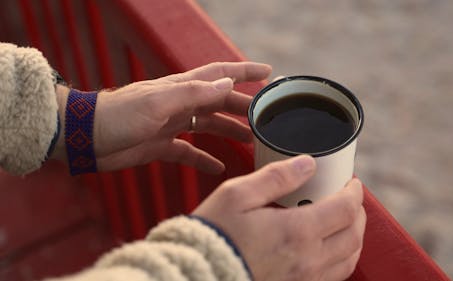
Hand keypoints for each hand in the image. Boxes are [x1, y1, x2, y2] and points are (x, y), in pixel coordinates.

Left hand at [52, 62, 271, 172]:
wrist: (85, 137)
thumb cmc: (118, 115)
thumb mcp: (159, 102)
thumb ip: (193, 93)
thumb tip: (226, 83)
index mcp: (181, 88)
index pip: (219, 73)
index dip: (244, 71)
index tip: (268, 72)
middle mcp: (180, 104)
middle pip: (220, 103)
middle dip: (244, 108)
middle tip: (267, 119)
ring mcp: (171, 125)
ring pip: (208, 127)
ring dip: (229, 132)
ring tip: (250, 142)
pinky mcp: (161, 146)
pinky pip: (189, 152)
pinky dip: (204, 159)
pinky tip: (217, 167)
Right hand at [193, 155, 365, 280]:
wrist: (197, 274)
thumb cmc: (213, 234)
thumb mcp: (238, 195)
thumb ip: (276, 177)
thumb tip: (307, 164)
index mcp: (297, 232)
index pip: (345, 209)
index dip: (354, 192)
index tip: (350, 182)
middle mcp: (308, 260)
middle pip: (354, 235)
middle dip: (358, 212)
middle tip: (349, 198)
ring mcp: (304, 280)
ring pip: (349, 259)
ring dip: (354, 237)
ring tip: (344, 221)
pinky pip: (333, 277)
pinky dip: (341, 259)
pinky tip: (329, 248)